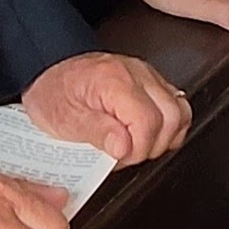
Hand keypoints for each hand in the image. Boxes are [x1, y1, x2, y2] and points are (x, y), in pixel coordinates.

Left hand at [24, 51, 192, 163]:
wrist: (48, 71)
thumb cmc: (53, 93)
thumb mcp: (63, 119)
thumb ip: (97, 132)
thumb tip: (125, 147)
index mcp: (114, 81)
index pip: (148, 122)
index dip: (137, 150)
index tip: (118, 158)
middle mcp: (137, 73)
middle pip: (171, 117)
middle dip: (151, 146)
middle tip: (125, 154)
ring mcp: (147, 75)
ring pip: (180, 111)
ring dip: (164, 137)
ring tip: (136, 145)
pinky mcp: (152, 82)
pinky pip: (175, 104)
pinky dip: (168, 125)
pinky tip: (149, 134)